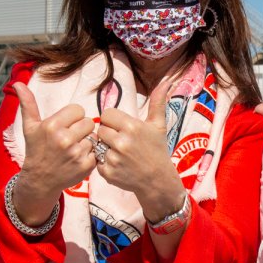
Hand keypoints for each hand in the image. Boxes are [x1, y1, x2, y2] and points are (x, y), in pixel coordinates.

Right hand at [13, 82, 96, 221]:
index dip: (73, 117)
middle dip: (81, 129)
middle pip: (88, 122)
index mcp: (52, 126)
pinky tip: (78, 158)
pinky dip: (90, 154)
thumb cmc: (36, 150)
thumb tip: (17, 83)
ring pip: (94, 136)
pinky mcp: (86, 166)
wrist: (40, 180)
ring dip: (86, 141)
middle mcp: (65, 139)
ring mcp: (76, 153)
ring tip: (73, 148)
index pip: (78, 109)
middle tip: (70, 138)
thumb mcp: (30, 127)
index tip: (65, 125)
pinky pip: (97, 151)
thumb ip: (28, 104)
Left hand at [97, 81, 185, 219]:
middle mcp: (121, 142)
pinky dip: (104, 162)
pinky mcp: (107, 173)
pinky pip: (96, 160)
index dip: (112, 120)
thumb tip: (166, 82)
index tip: (121, 127)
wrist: (158, 180)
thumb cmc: (158, 150)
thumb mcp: (158, 125)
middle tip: (120, 141)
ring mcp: (113, 159)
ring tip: (119, 153)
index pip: (107, 114)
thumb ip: (157, 102)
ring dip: (105, 147)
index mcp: (132, 127)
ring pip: (97, 144)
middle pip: (101, 129)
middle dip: (109, 133)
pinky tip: (117, 164)